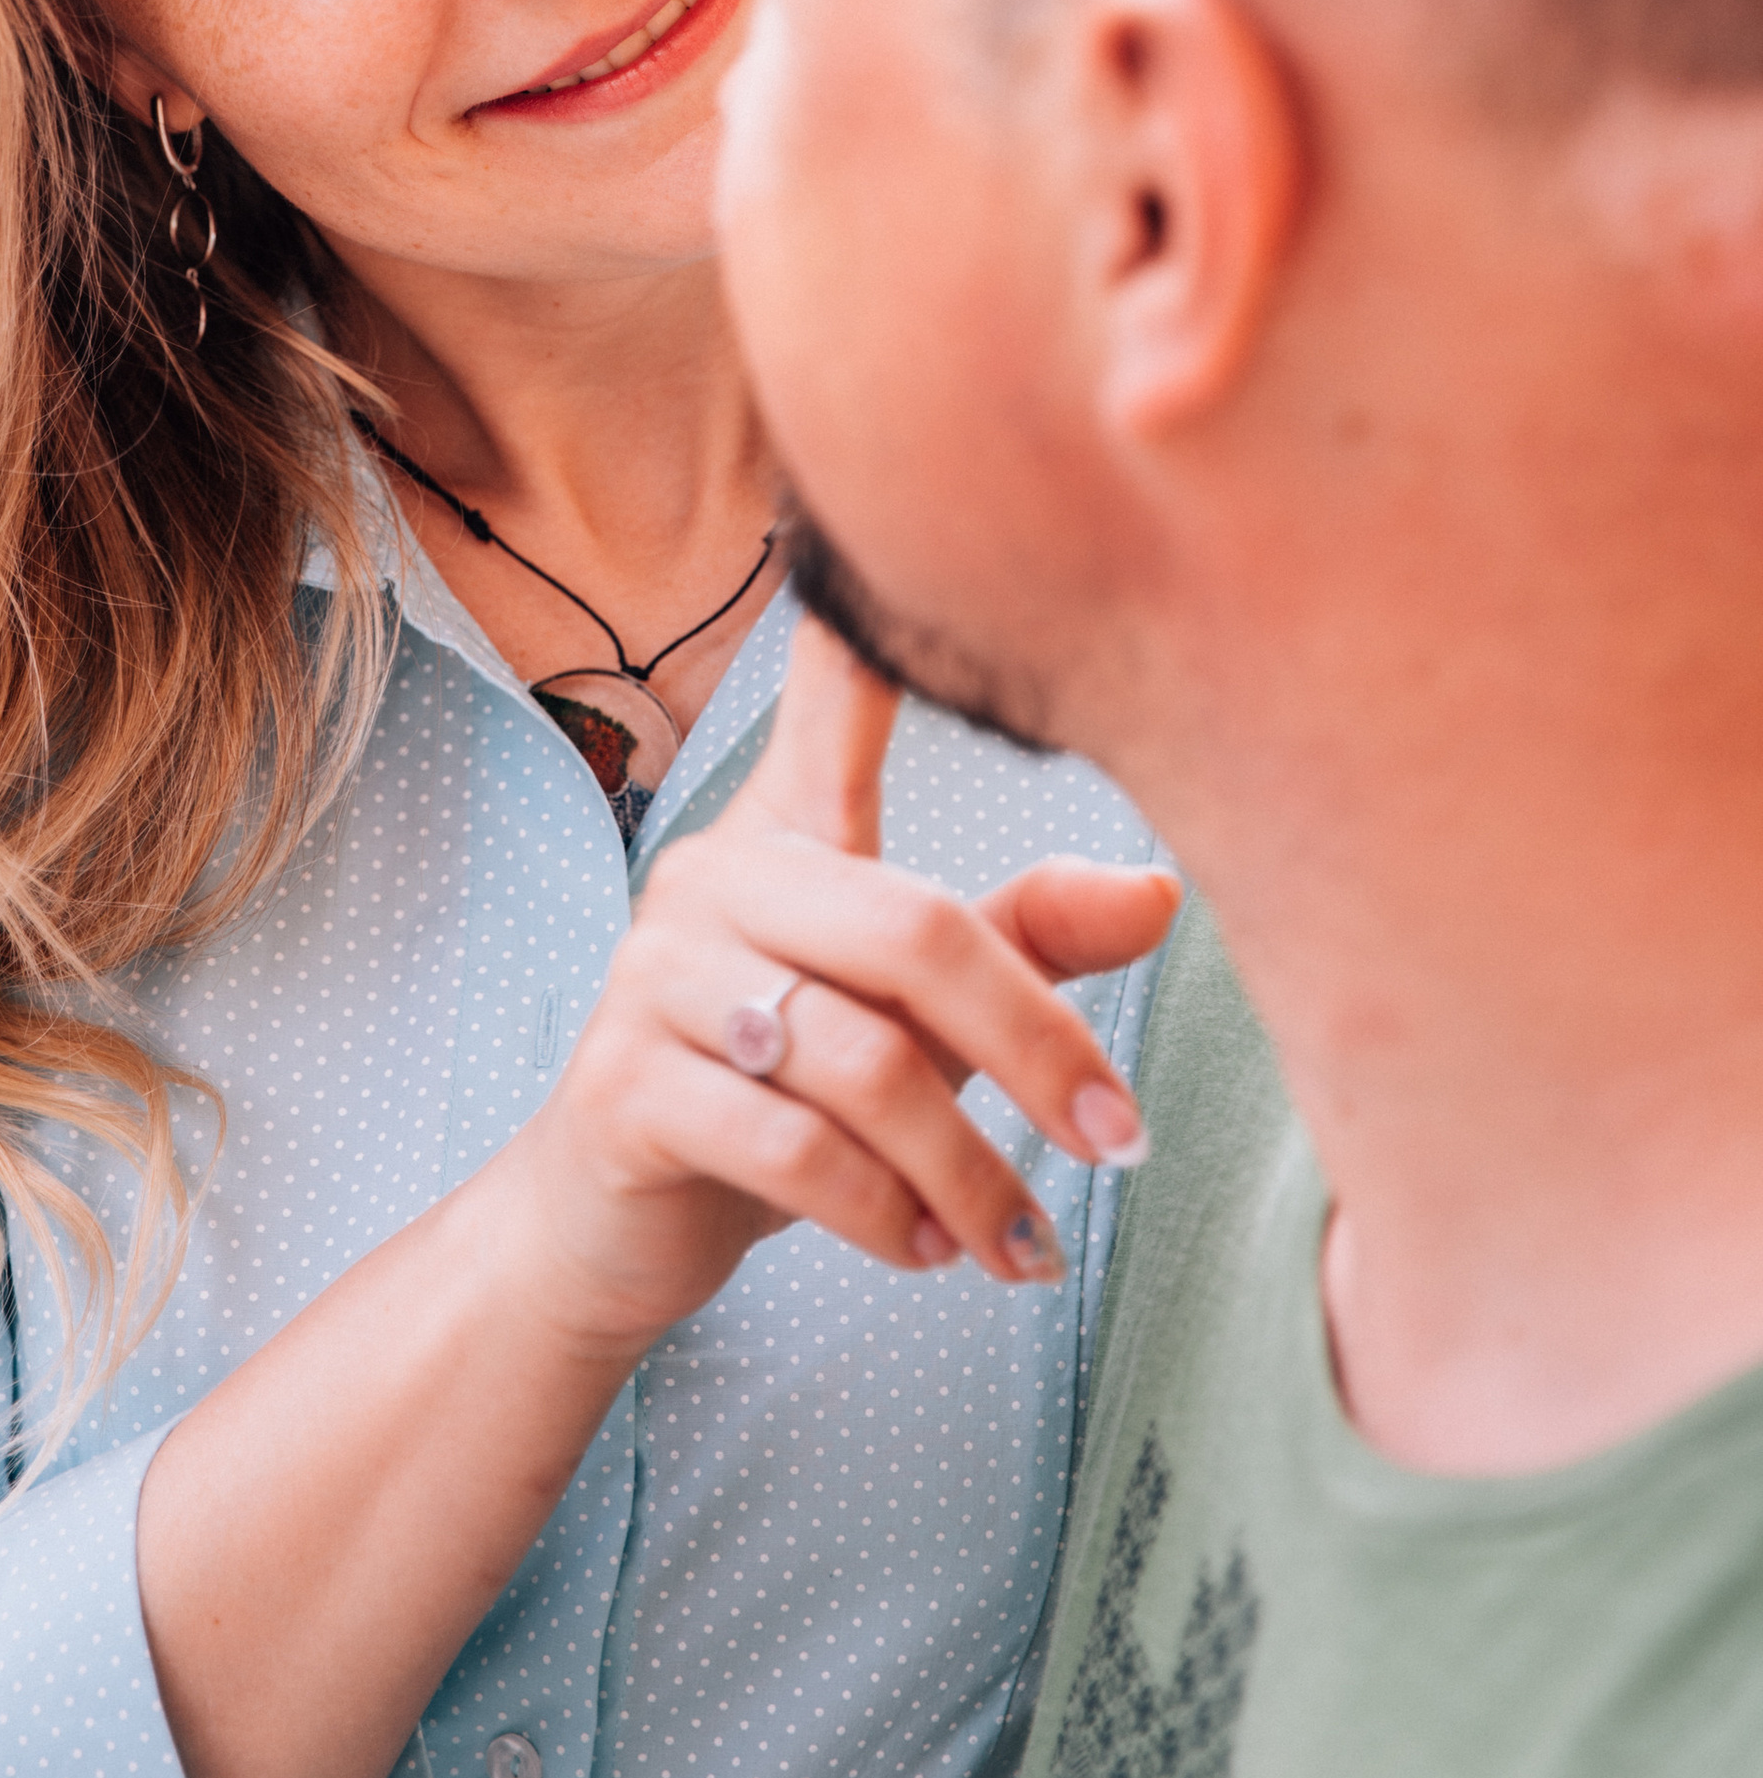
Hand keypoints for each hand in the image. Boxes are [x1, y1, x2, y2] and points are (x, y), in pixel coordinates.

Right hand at [493, 618, 1180, 1361]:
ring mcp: (653, 981)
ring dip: (965, 1171)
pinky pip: (786, 1146)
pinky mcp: (621, 1087)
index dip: (862, 627)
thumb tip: (1166, 892)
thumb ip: (1025, 950)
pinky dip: (878, 1213)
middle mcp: (711, 882)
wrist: (612, 1226)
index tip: (902, 526)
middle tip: (1120, 1141)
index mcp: (785, 838)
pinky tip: (922, 1251)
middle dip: (1036, 1049)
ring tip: (1019, 1245)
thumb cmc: (784, 1097)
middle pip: (913, 929)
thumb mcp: (911, 1020)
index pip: (828, 706)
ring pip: (858, 1059)